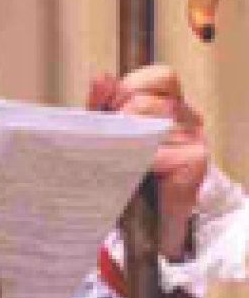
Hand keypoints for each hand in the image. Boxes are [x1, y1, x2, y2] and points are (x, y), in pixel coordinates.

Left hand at [88, 64, 207, 258]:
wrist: (141, 220)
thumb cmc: (125, 167)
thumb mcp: (107, 128)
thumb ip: (102, 102)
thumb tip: (102, 78)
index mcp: (171, 101)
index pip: (164, 77)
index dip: (133, 88)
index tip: (113, 107)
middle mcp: (189, 118)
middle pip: (153, 102)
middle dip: (124, 118)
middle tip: (112, 139)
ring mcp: (196, 141)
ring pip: (156, 128)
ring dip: (129, 142)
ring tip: (120, 156)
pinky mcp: (196, 165)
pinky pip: (161, 155)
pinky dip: (141, 163)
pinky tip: (136, 172)